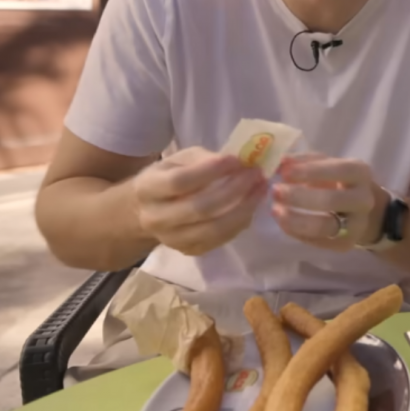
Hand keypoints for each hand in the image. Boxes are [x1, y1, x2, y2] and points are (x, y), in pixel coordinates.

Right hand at [132, 146, 266, 255]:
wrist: (147, 211)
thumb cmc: (168, 176)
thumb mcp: (179, 159)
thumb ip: (203, 159)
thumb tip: (236, 162)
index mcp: (147, 189)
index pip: (180, 182)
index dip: (211, 171)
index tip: (236, 160)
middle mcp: (156, 218)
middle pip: (200, 209)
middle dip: (234, 190)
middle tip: (256, 174)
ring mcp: (172, 239)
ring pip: (214, 229)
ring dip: (244, 209)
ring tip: (261, 189)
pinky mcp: (189, 251)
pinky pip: (220, 239)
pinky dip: (240, 222)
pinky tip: (252, 205)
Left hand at [271, 154, 386, 250]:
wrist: (359, 210)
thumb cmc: (336, 181)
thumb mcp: (326, 165)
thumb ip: (304, 162)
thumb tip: (280, 163)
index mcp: (360, 173)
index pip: (339, 170)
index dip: (311, 171)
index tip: (284, 172)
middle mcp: (363, 200)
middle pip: (332, 200)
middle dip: (300, 196)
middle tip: (274, 191)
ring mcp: (356, 225)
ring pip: (325, 226)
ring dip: (296, 219)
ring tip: (275, 211)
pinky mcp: (344, 245)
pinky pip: (317, 241)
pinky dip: (297, 232)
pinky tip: (283, 223)